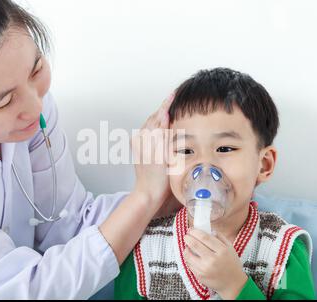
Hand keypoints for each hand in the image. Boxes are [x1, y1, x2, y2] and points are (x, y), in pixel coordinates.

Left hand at [131, 92, 174, 212]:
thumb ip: (162, 132)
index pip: (159, 115)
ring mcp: (140, 144)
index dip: (167, 103)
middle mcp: (141, 138)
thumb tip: (164, 114)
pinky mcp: (140, 149)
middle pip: (154, 118)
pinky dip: (157, 127)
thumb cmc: (157, 178)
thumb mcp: (163, 153)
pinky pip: (149, 132)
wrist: (148, 193)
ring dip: (160, 118)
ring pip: (152, 124)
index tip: (174, 93)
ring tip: (172, 111)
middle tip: (175, 99)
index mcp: (146, 137)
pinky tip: (164, 128)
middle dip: (164, 109)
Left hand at [184, 229, 247, 299]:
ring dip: (186, 247)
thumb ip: (221, 237)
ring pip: (188, 255)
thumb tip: (209, 230)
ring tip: (187, 245)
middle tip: (186, 235)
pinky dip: (188, 257)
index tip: (191, 229)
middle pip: (194, 244)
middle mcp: (212, 260)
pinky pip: (189, 263)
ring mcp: (204, 269)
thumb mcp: (230, 248)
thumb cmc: (232, 264)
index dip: (195, 231)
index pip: (204, 237)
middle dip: (188, 237)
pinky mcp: (199, 276)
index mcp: (222, 251)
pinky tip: (190, 254)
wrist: (233, 284)